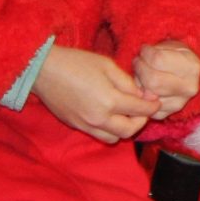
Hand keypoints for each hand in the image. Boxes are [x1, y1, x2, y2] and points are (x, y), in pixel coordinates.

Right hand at [33, 46, 156, 142]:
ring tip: (126, 114)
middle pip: (129, 131)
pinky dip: (109, 130)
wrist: (43, 71)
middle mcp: (98, 118)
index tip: (156, 101)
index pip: (139, 110)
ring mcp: (86, 125)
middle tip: (143, 109)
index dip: (151, 106)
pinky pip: (98, 135)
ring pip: (113, 138)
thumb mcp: (107, 65)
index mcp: (109, 100)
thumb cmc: (76, 63)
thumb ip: (127, 82)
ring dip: (124, 129)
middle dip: (141, 121)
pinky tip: (109, 115)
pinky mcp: (76, 126)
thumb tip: (142, 95)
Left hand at [133, 40, 199, 117]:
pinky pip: (145, 106)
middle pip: (152, 80)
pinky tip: (144, 87)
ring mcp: (179, 103)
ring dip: (138, 82)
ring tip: (141, 73)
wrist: (188, 75)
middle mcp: (189, 87)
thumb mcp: (172, 46)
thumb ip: (157, 52)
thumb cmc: (176, 56)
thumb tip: (140, 65)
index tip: (144, 49)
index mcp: (192, 66)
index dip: (146, 53)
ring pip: (147, 94)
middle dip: (140, 68)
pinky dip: (141, 96)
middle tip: (138, 61)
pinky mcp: (167, 114)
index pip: (158, 60)